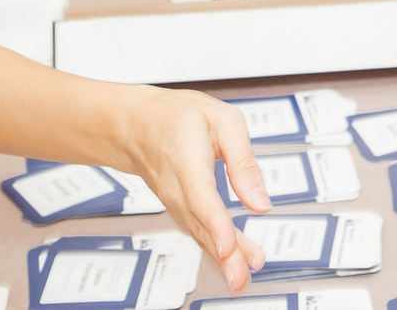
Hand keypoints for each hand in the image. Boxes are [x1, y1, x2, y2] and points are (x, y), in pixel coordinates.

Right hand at [119, 88, 269, 290]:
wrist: (136, 125)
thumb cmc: (179, 117)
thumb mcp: (222, 120)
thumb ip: (243, 160)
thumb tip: (261, 202)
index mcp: (186, 157)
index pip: (200, 196)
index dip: (214, 223)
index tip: (229, 246)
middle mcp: (176, 187)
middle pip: (199, 225)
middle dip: (222, 254)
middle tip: (241, 277)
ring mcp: (174, 202)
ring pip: (199, 235)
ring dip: (221, 260)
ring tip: (242, 278)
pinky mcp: (179, 210)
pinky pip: (197, 233)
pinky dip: (214, 251)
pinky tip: (232, 266)